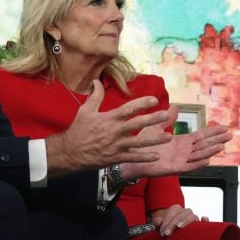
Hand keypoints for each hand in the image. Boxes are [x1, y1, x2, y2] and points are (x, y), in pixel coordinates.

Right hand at [44, 80, 176, 176]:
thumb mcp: (85, 110)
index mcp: (109, 119)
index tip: (154, 99)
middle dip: (153, 119)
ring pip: (140, 142)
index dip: (142, 103)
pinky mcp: (116, 157)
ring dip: (155, 140)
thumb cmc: (78, 130)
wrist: (70, 152)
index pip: (128, 109)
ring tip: (168, 137)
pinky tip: (156, 156)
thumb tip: (96, 81)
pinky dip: (145, 157)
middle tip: (166, 115)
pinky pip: (133, 158)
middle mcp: (115, 131)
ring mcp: (117, 146)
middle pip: (138, 124)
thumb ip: (95, 96)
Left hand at [123, 120, 231, 179]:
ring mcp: (179, 160)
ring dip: (210, 151)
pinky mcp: (173, 169)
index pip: (201, 136)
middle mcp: (183, 151)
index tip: (225, 127)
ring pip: (198, 156)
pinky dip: (197, 164)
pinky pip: (188, 167)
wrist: (130, 158)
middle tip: (230, 135)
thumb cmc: (143, 144)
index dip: (212, 132)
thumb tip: (175, 106)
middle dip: (217, 140)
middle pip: (204, 145)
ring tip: (221, 146)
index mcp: (181, 142)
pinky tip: (207, 160)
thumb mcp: (156, 127)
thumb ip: (166, 118)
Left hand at [150, 205, 206, 236]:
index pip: (172, 214)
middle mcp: (185, 211)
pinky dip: (204, 220)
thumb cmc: (165, 227)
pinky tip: (203, 219)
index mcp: (176, 209)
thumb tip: (158, 222)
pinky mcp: (199, 224)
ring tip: (179, 227)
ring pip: (191, 216)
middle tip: (167, 234)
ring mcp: (193, 217)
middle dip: (173, 224)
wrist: (172, 231)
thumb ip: (157, 222)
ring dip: (185, 221)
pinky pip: (204, 221)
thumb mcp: (159, 224)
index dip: (166, 223)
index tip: (162, 232)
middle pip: (180, 215)